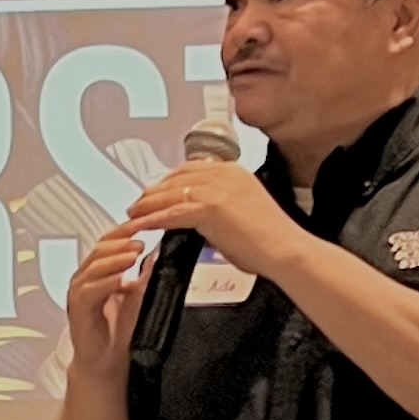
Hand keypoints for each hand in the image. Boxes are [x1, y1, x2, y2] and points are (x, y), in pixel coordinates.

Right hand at [60, 212, 157, 380]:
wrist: (108, 362)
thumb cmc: (121, 330)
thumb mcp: (140, 294)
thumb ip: (145, 272)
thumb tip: (161, 249)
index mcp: (99, 270)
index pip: (110, 241)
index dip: (126, 231)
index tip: (145, 223)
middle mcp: (86, 277)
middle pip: (100, 249)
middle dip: (122, 241)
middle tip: (141, 238)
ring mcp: (79, 291)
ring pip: (94, 266)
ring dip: (115, 258)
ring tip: (134, 253)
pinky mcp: (77, 308)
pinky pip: (90, 290)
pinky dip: (107, 282)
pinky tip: (122, 279)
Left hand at [121, 156, 302, 279]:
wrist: (286, 249)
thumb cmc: (270, 239)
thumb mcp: (243, 210)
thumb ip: (220, 207)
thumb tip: (198, 217)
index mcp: (233, 171)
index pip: (191, 169)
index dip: (169, 181)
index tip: (155, 192)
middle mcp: (224, 174)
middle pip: (176, 179)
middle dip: (153, 192)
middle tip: (137, 204)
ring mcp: (216, 189)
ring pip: (170, 194)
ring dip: (147, 206)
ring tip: (132, 217)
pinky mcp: (209, 208)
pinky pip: (171, 213)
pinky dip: (153, 220)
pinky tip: (142, 227)